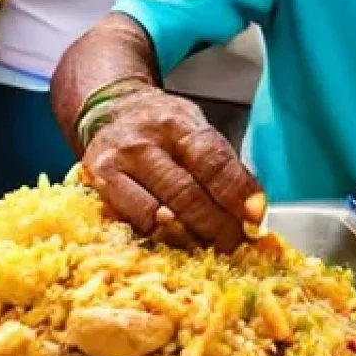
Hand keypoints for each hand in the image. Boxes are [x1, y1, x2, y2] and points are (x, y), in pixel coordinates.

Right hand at [80, 86, 263, 251]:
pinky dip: (160, 235)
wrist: (113, 111)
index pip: (214, 162)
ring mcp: (120, 161)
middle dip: (218, 225)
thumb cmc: (163, 126)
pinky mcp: (100, 182)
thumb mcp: (196, 129)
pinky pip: (134, 220)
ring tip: (210, 244)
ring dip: (192, 236)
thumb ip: (221, 165)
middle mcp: (148, 140)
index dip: (238, 194)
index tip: (255, 217)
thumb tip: (252, 208)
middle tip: (236, 241)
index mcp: (180, 123)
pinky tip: (176, 238)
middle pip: (189, 194)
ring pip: (161, 212)